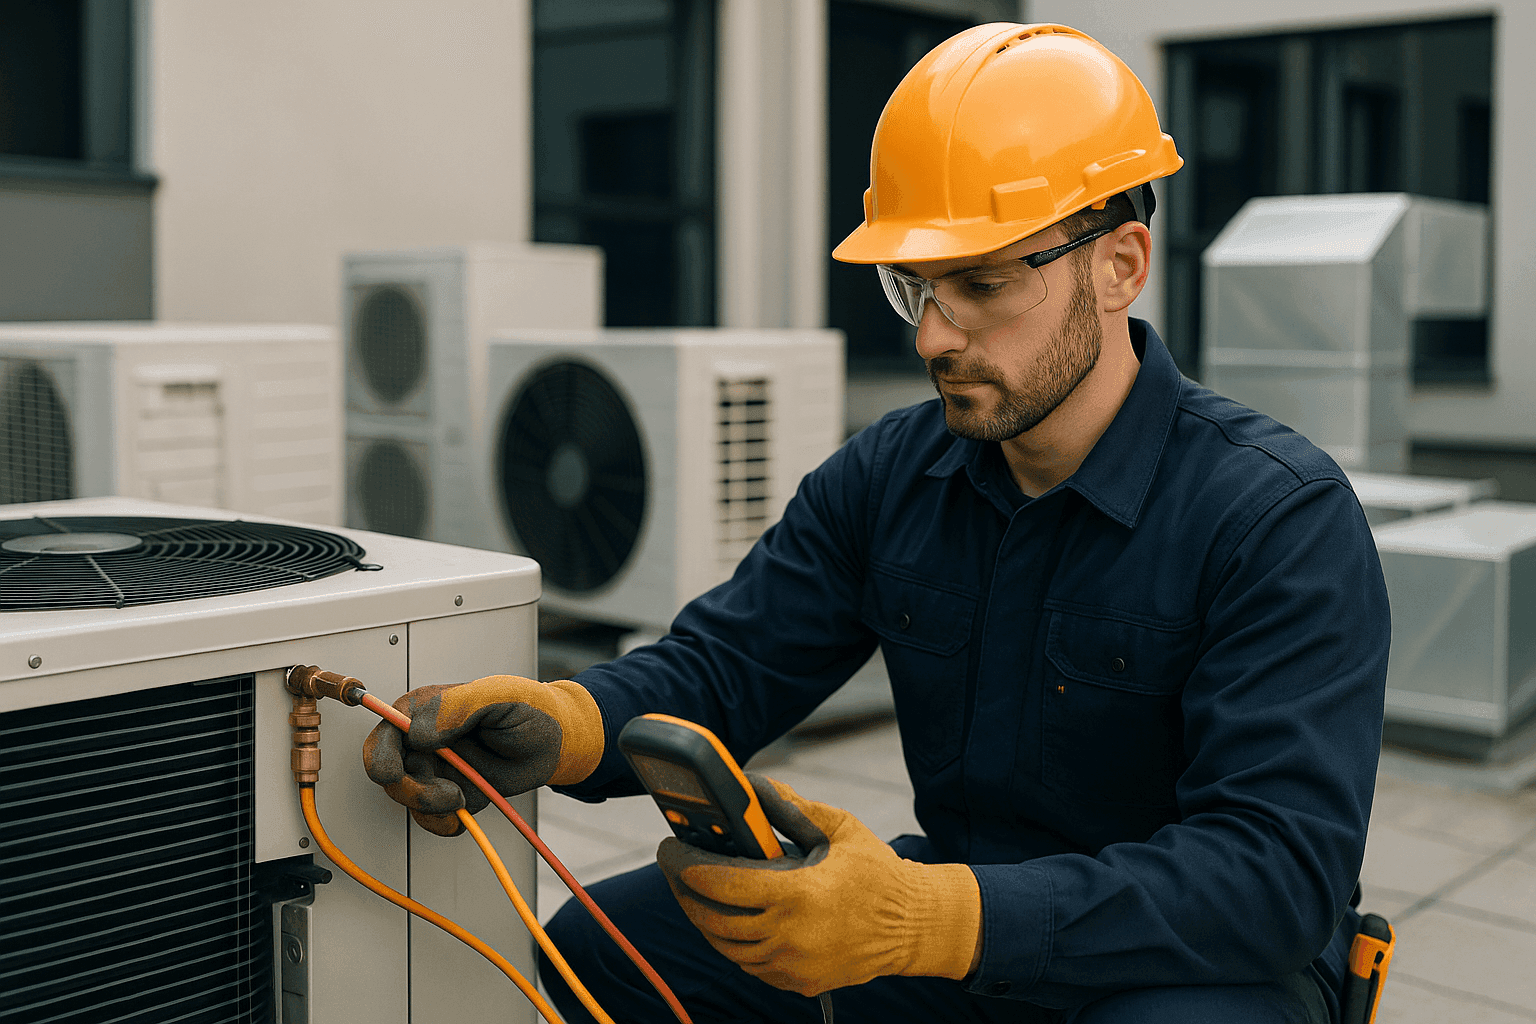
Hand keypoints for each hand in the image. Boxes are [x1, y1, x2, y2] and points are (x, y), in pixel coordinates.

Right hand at [362, 675, 602, 835]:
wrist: (554, 741)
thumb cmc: (528, 708)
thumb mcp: (499, 695)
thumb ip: (459, 706)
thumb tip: (418, 730)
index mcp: (427, 709)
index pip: (386, 729)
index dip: (381, 753)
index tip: (393, 772)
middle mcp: (424, 740)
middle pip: (388, 770)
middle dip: (409, 789)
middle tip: (445, 794)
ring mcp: (436, 769)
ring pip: (407, 797)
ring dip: (430, 807)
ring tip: (463, 798)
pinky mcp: (451, 793)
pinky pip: (431, 817)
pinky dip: (442, 823)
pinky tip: (461, 816)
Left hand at [656, 774, 980, 995]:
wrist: (916, 925)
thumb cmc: (877, 872)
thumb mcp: (838, 827)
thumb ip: (790, 806)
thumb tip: (749, 785)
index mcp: (797, 894)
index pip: (721, 884)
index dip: (687, 866)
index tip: (671, 849)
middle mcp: (790, 936)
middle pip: (712, 920)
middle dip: (684, 892)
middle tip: (675, 869)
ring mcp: (793, 965)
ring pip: (726, 947)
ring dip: (705, 919)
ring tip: (698, 892)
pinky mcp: (798, 983)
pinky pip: (750, 965)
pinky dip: (734, 942)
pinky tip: (731, 918)